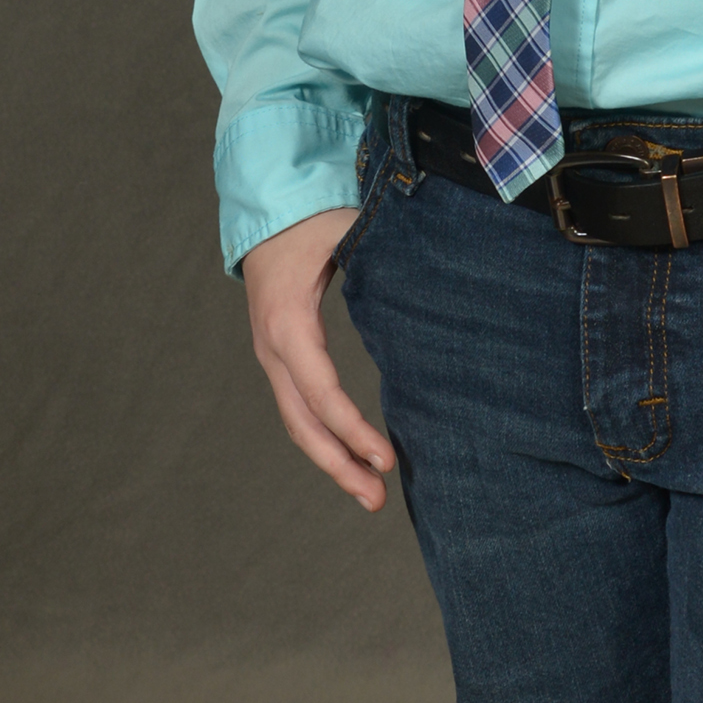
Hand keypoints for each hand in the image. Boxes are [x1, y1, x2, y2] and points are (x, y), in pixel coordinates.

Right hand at [243, 205, 391, 510]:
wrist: (267, 204)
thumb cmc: (314, 214)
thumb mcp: (349, 228)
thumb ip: (385, 256)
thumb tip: (435, 280)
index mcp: (289, 322)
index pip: (320, 391)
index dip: (352, 429)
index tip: (387, 458)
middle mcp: (273, 346)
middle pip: (303, 421)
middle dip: (339, 465)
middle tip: (379, 498)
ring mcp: (272, 353)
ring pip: (298, 421)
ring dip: (332, 460)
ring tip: (371, 493)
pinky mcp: (281, 353)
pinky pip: (300, 405)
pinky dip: (325, 437)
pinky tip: (352, 457)